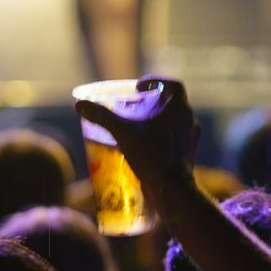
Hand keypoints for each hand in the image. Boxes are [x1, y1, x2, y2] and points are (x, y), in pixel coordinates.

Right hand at [75, 78, 197, 195]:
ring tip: (137, 127)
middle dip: (153, 103)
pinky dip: (161, 139)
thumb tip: (79, 105)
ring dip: (158, 122)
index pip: (173, 85)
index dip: (156, 81)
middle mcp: (189, 121)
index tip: (140, 87)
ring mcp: (190, 140)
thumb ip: (102, 116)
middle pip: (172, 104)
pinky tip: (145, 147)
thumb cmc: (151, 156)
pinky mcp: (187, 156)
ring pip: (174, 123)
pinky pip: (175, 140)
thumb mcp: (123, 133)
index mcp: (180, 109)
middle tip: (134, 106)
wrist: (172, 189)